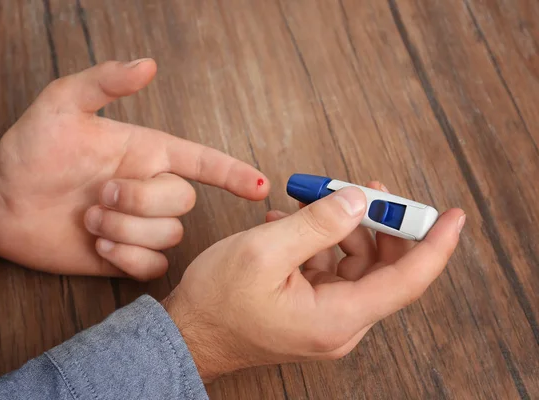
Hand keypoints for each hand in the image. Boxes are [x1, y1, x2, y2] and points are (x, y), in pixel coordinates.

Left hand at [0, 59, 268, 279]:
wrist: (1, 200)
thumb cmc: (31, 149)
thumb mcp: (62, 104)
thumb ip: (105, 81)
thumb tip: (148, 64)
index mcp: (147, 153)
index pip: (203, 162)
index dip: (233, 173)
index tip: (261, 186)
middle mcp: (149, 188)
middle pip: (184, 201)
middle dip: (140, 201)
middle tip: (97, 196)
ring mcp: (139, 224)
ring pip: (169, 235)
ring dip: (125, 230)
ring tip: (89, 220)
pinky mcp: (126, 256)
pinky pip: (153, 265)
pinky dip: (128, 258)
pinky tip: (98, 245)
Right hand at [163, 182, 464, 380]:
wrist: (187, 334)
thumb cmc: (217, 302)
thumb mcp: (264, 252)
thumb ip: (317, 224)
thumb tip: (358, 200)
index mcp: (336, 318)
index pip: (406, 281)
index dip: (434, 245)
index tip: (453, 216)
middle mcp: (340, 324)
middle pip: (382, 267)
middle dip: (375, 223)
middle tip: (358, 188)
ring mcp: (328, 319)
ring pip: (357, 264)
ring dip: (340, 228)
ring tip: (307, 204)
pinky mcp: (313, 311)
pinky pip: (333, 270)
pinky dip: (320, 243)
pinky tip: (293, 224)